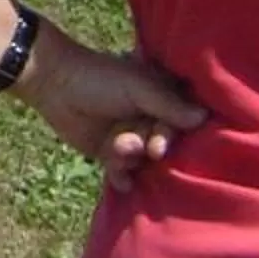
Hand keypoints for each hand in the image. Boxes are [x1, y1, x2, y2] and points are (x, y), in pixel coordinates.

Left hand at [15, 26, 205, 188]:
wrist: (54, 84)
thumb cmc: (99, 78)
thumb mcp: (137, 88)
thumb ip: (168, 105)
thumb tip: (204, 117)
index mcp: (161, 98)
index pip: (180, 125)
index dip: (168, 137)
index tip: (157, 146)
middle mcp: (150, 120)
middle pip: (164, 148)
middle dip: (146, 149)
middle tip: (128, 144)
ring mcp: (131, 138)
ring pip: (144, 163)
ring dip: (130, 161)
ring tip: (113, 149)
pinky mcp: (111, 154)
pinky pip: (125, 173)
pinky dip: (121, 177)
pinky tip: (117, 178)